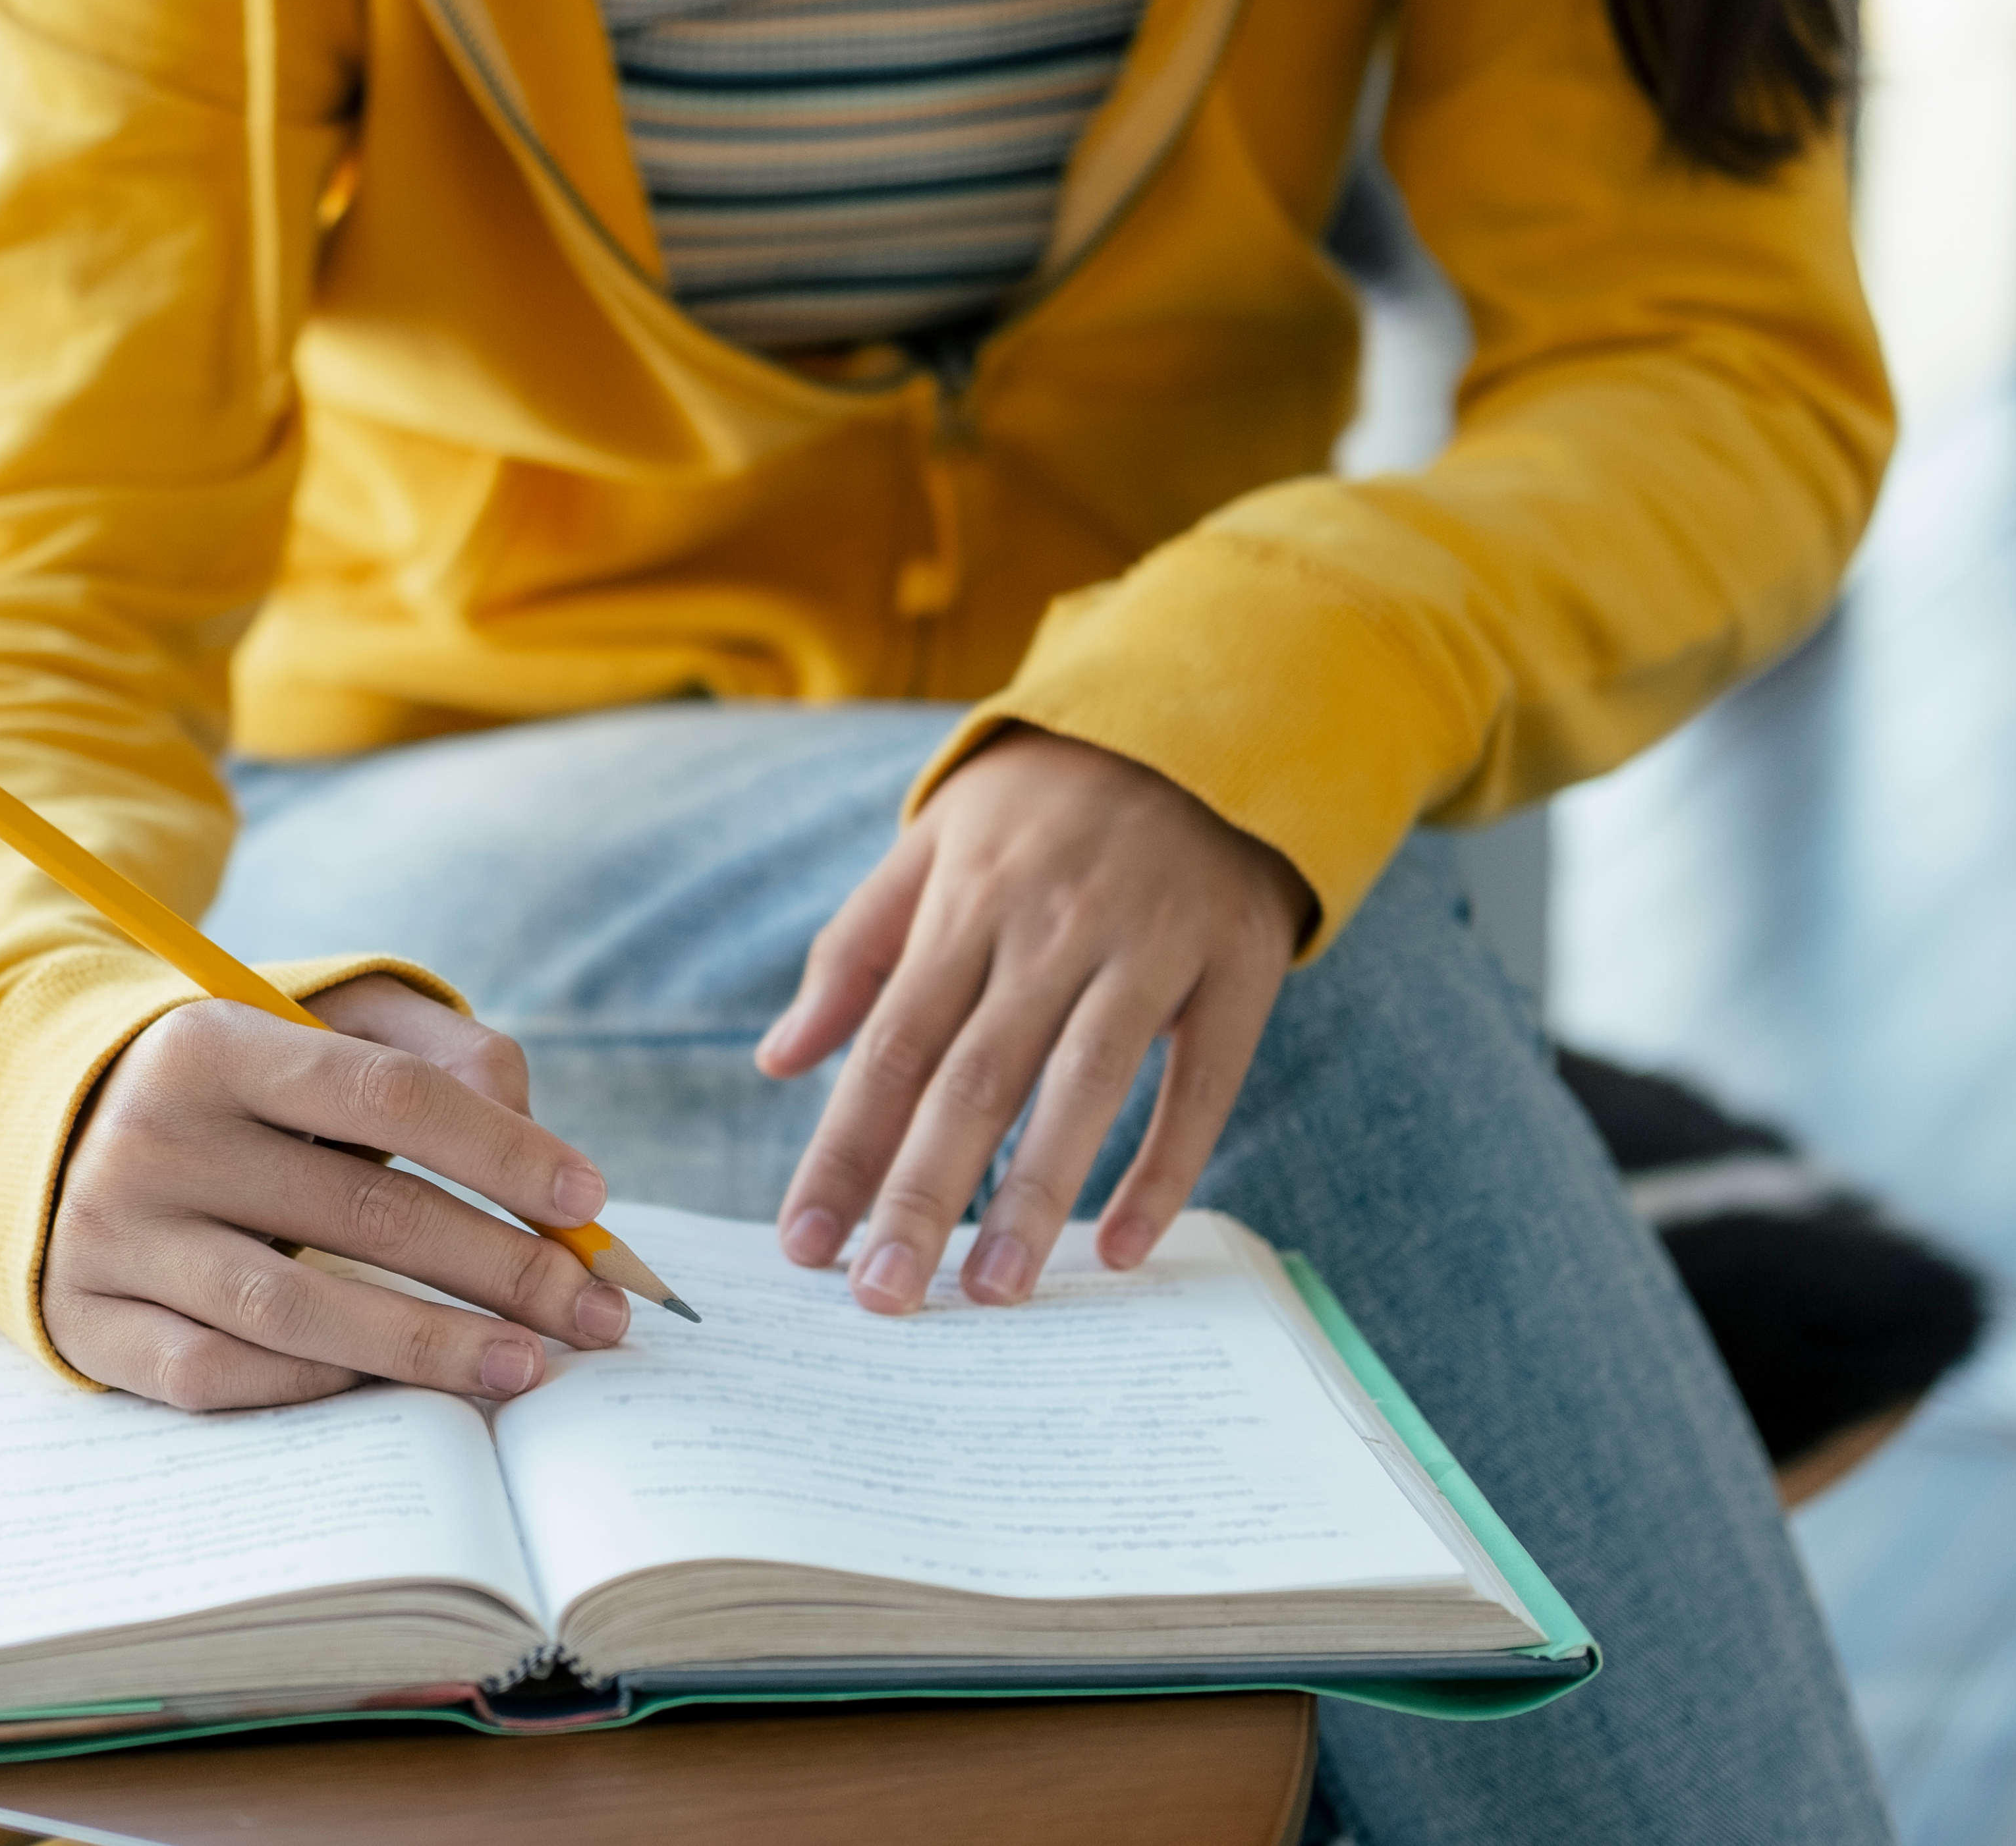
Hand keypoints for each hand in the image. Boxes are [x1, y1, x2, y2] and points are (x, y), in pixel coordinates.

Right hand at [47, 973, 634, 1409]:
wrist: (56, 1130)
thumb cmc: (238, 1085)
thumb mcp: (325, 1022)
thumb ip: (440, 1050)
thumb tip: (528, 1131)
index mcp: (212, 1040)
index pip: (388, 1097)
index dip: (502, 1152)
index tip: (590, 1201)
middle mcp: (152, 1137)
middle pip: (364, 1213)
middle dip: (504, 1268)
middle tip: (597, 1311)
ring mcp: (111, 1237)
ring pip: (297, 1311)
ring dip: (428, 1347)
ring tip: (527, 1365)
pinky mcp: (87, 1323)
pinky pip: (217, 1376)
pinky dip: (314, 1387)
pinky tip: (394, 1389)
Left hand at [757, 726, 1314, 1313]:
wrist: (1203, 717)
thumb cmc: (1045, 802)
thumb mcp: (934, 842)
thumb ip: (856, 949)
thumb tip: (777, 1061)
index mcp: (967, 900)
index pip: (890, 1045)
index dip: (843, 1149)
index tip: (804, 1243)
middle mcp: (1052, 926)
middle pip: (973, 1077)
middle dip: (921, 1194)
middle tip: (883, 1298)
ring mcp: (1150, 946)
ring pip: (1082, 1086)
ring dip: (1035, 1197)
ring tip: (993, 1295)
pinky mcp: (1238, 967)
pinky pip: (1202, 1084)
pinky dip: (1165, 1169)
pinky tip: (1123, 1249)